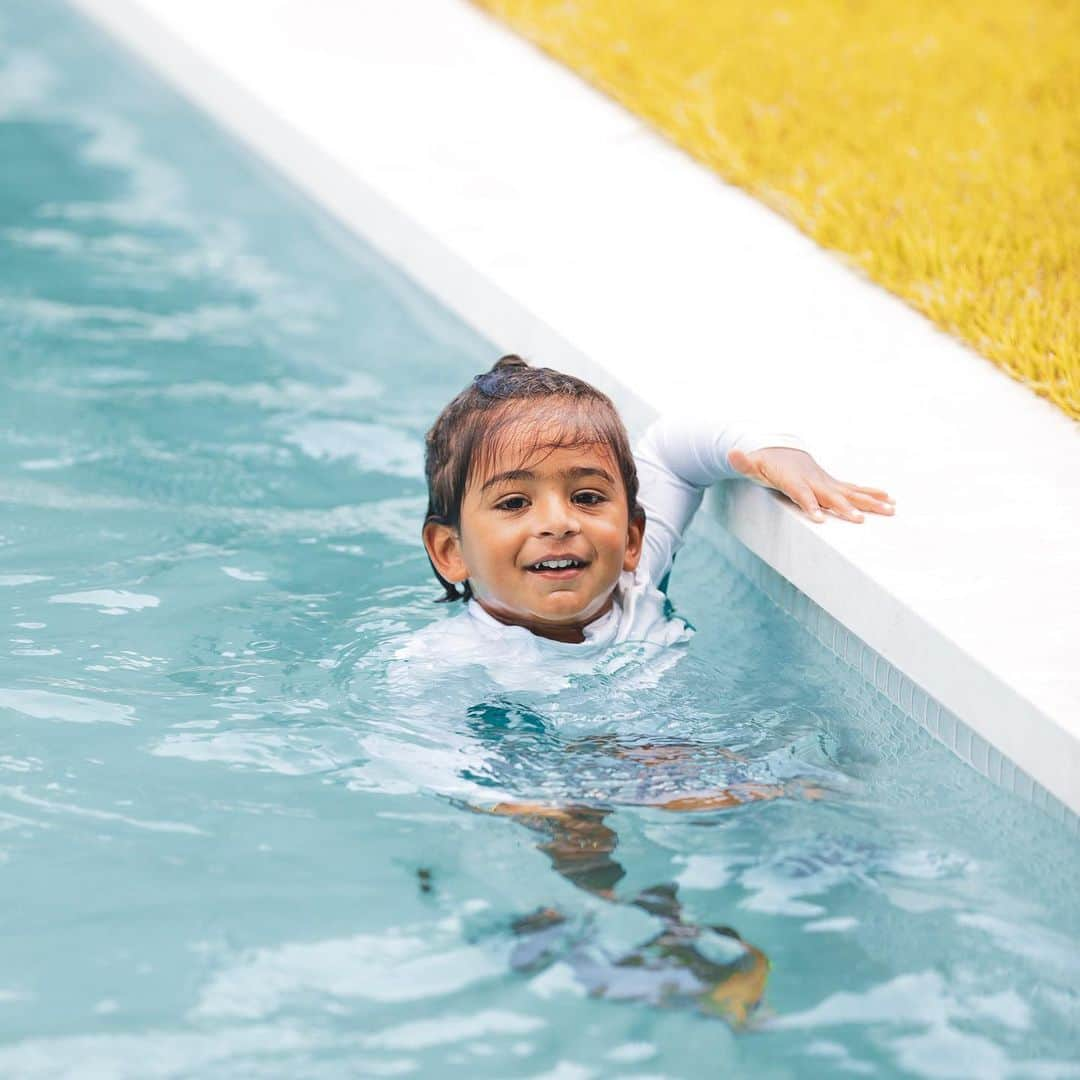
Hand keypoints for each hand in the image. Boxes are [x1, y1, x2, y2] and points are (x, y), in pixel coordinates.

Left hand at [727, 446, 893, 523]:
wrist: (780, 449)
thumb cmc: (764, 462)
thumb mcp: (750, 464)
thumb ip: (742, 462)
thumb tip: (732, 453)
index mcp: (793, 478)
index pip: (801, 493)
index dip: (810, 504)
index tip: (820, 518)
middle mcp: (813, 480)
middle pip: (831, 495)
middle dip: (845, 508)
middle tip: (860, 520)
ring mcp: (825, 482)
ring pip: (850, 492)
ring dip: (869, 501)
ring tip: (889, 509)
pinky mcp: (833, 485)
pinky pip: (854, 490)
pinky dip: (872, 495)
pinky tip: (890, 501)